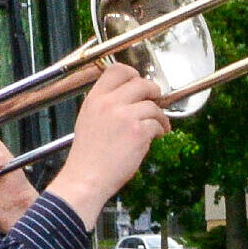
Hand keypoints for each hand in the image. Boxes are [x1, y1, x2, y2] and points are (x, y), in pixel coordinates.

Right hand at [50, 64, 172, 231]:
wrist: (87, 178)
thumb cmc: (88, 155)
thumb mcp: (88, 119)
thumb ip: (105, 104)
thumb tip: (129, 95)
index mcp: (95, 98)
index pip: (117, 69)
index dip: (133, 74)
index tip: (139, 83)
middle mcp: (109, 103)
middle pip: (141, 83)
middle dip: (153, 92)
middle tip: (157, 101)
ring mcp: (125, 116)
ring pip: (153, 106)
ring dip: (160, 116)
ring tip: (158, 126)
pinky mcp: (138, 132)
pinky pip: (158, 123)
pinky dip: (161, 130)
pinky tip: (156, 136)